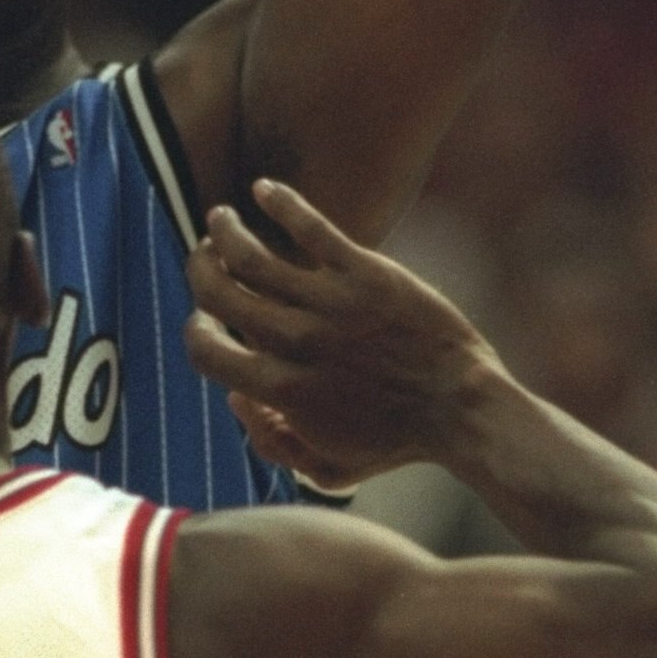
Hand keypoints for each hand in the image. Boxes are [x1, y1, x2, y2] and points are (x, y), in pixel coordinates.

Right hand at [184, 177, 492, 491]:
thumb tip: (236, 396)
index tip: (203, 320)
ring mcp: (331, 305)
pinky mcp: (367, 274)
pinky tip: (263, 189)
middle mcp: (297, 343)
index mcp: (282, 390)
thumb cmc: (396, 442)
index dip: (195, 332)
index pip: (206, 352)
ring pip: (252, 255)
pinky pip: (311, 228)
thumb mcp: (327, 468)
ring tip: (221, 219)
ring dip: (224, 232)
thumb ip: (271, 442)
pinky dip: (280, 202)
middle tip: (205, 257)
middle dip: (201, 270)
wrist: (461, 410)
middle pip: (219, 293)